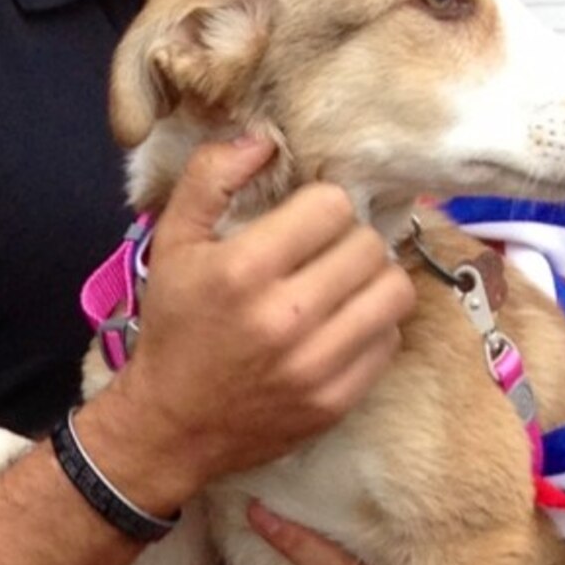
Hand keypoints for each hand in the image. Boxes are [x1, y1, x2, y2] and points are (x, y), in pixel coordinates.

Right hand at [101, 136, 414, 508]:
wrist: (171, 425)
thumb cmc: (174, 326)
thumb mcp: (172, 242)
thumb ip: (212, 177)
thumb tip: (263, 139)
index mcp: (243, 270)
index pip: (332, 205)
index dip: (321, 205)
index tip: (303, 221)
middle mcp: (285, 318)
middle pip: (368, 245)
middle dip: (348, 240)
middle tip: (325, 252)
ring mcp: (317, 365)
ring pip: (393, 291)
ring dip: (372, 279)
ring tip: (343, 284)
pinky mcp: (337, 400)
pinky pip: (389, 340)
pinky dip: (372, 327)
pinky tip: (340, 326)